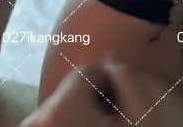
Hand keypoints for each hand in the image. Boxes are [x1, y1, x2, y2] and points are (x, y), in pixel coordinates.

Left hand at [21, 58, 182, 126]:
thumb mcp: (148, 116)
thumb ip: (131, 79)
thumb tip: (114, 61)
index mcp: (61, 110)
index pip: (88, 73)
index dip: (113, 86)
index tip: (126, 108)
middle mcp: (35, 124)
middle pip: (71, 95)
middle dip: (96, 105)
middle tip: (118, 126)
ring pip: (61, 116)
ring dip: (83, 122)